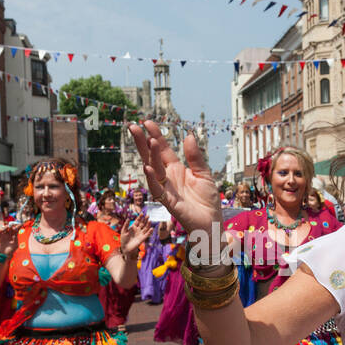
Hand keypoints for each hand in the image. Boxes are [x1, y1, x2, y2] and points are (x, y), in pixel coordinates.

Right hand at [0, 222, 18, 256]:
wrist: (3, 254)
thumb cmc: (10, 250)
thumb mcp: (15, 245)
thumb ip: (16, 239)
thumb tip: (15, 233)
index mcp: (14, 235)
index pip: (16, 229)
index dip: (18, 226)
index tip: (21, 224)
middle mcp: (9, 234)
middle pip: (11, 227)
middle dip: (13, 225)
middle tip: (13, 225)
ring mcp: (4, 234)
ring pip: (5, 227)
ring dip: (7, 226)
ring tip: (9, 227)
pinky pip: (0, 231)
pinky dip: (2, 229)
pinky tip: (4, 229)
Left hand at [120, 213, 152, 255]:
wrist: (125, 248)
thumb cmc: (124, 239)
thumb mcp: (123, 231)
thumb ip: (126, 225)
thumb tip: (128, 218)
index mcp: (133, 227)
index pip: (138, 221)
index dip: (140, 217)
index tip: (142, 213)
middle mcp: (138, 230)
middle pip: (143, 223)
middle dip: (145, 219)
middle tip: (148, 215)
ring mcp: (141, 234)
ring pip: (145, 228)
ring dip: (148, 225)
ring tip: (150, 221)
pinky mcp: (142, 238)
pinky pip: (147, 234)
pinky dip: (149, 232)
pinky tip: (151, 229)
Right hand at [129, 121, 221, 236]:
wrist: (211, 222)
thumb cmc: (207, 200)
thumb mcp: (204, 174)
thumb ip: (195, 157)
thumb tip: (188, 136)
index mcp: (176, 169)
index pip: (163, 149)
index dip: (156, 135)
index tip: (146, 122)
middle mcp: (168, 177)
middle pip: (152, 157)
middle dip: (142, 142)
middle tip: (132, 127)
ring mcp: (166, 189)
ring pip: (154, 170)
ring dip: (151, 156)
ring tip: (149, 140)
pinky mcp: (168, 202)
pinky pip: (156, 190)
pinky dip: (151, 179)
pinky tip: (147, 168)